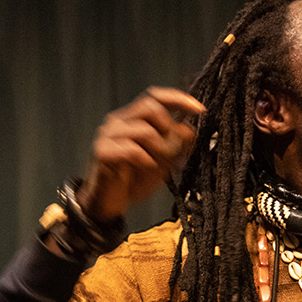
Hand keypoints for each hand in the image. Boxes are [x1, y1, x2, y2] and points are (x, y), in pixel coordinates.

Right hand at [76, 87, 202, 221]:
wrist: (107, 204)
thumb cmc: (133, 181)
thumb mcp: (163, 162)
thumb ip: (177, 145)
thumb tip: (190, 129)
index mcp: (131, 118)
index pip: (155, 97)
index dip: (178, 99)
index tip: (199, 109)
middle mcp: (117, 121)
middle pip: (150, 107)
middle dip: (169, 129)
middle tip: (175, 152)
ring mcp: (107, 135)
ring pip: (144, 129)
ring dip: (160, 149)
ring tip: (161, 166)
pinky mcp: (102, 152)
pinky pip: (132, 149)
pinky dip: (146, 160)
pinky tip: (147, 168)